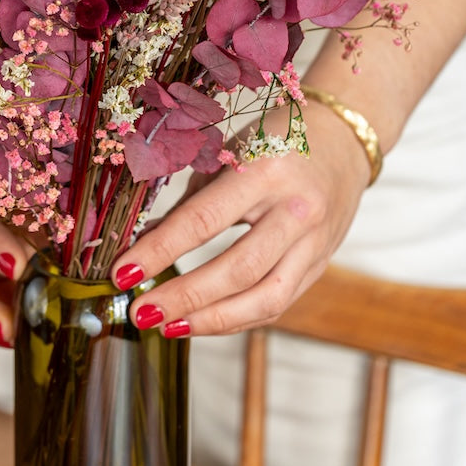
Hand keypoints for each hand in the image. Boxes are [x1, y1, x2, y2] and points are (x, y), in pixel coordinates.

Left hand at [111, 102, 370, 337]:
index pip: (203, 221)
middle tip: (141, 312)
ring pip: (264, 298)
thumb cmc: (275, 138)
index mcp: (265, 171)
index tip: (123, 272)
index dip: (159, 251)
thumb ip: (191, 199)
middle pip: (237, 270)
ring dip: (211, 320)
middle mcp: (295, 210)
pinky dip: (238, 317)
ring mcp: (314, 243)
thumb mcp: (229, 153)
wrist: (342, 140)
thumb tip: (146, 242)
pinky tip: (203, 321)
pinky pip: (279, 302)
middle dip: (183, 296)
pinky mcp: (321, 264)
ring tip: (168, 327)